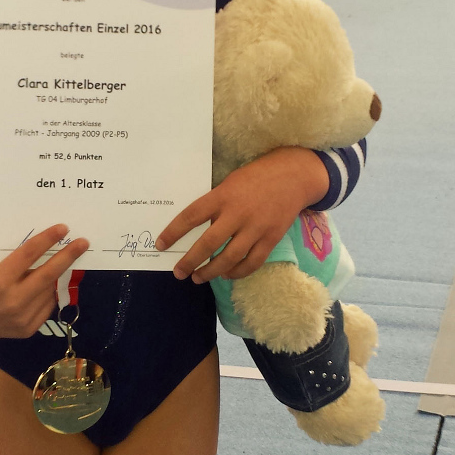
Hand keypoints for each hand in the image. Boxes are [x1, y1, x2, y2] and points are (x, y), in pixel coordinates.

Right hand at [0, 224, 87, 336]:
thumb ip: (12, 261)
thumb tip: (42, 247)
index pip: (29, 254)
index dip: (48, 239)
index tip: (63, 228)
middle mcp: (12, 301)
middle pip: (48, 274)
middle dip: (68, 256)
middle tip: (83, 243)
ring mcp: (21, 318)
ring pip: (50, 291)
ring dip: (59, 275)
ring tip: (67, 262)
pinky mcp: (26, 330)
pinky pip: (46, 307)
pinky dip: (49, 294)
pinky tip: (50, 284)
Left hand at [154, 147, 328, 284]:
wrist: (293, 176)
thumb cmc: (256, 177)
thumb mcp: (230, 182)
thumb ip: (215, 203)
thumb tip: (197, 227)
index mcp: (223, 196)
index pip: (191, 216)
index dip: (173, 232)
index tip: (160, 245)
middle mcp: (238, 213)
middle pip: (208, 243)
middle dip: (190, 261)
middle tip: (179, 272)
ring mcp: (256, 228)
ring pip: (230, 258)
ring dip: (211, 272)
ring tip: (198, 278)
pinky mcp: (271, 238)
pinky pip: (252, 262)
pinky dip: (237, 272)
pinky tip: (226, 275)